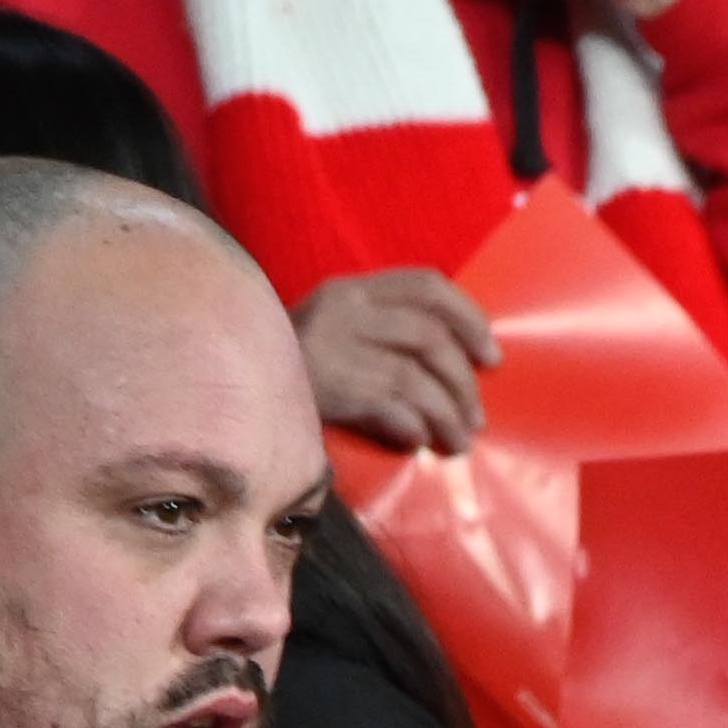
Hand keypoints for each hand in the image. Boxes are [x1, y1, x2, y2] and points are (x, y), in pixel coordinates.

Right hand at [298, 263, 498, 454]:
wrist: (235, 390)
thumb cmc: (300, 368)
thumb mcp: (342, 331)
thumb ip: (390, 330)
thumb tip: (464, 361)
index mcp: (351, 289)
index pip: (428, 286)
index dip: (471, 319)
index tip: (491, 357)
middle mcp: (343, 309)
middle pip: (432, 338)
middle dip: (465, 384)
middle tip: (475, 418)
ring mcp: (331, 347)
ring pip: (417, 378)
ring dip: (449, 416)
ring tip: (458, 441)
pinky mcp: (326, 388)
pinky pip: (392, 408)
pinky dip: (414, 428)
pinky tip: (415, 442)